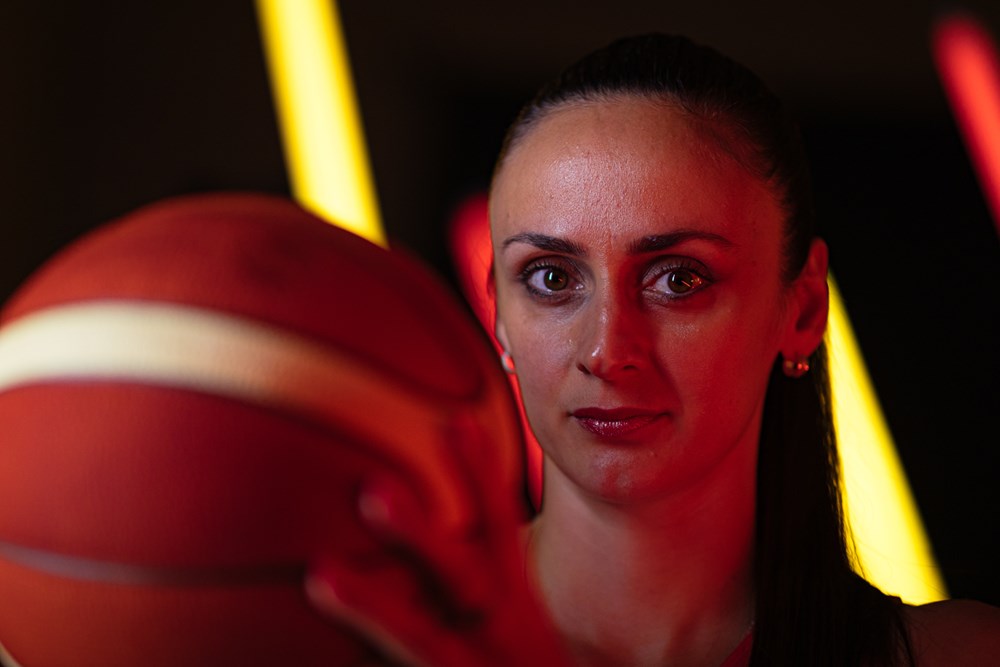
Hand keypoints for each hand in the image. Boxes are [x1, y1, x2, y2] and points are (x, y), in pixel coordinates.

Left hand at [305, 415, 568, 666]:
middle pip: (463, 579)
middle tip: (371, 491)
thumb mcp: (518, 625)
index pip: (501, 534)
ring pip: (420, 641)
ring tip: (319, 573)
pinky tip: (319, 661)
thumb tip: (417, 520)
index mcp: (518, 611)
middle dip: (421, 536)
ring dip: (372, 608)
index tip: (458, 421)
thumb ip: (481, 576)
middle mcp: (499, 639)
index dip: (481, 479)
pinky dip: (361, 659)